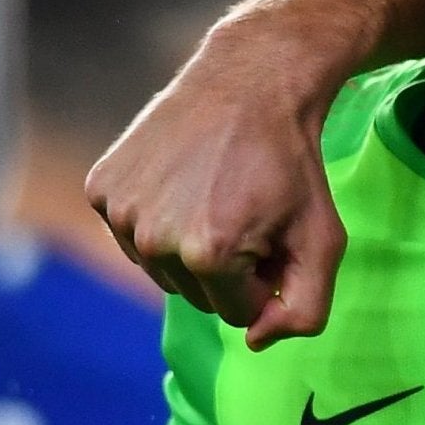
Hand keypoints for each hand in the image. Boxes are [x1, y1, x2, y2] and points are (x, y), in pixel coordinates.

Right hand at [87, 19, 348, 347]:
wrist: (250, 83)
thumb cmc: (293, 165)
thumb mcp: (324, 240)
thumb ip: (306, 310)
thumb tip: (253, 341)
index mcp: (209, 256)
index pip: (239, 313)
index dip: (265, 278)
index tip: (275, 234)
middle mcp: (153, 240)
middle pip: (197, 294)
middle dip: (228, 266)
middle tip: (247, 210)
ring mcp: (120, 213)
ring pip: (162, 268)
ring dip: (190, 245)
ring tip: (215, 192)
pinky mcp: (100, 188)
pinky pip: (131, 234)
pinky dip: (157, 216)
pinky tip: (182, 178)